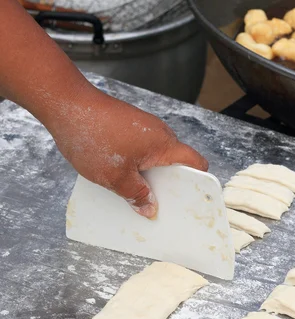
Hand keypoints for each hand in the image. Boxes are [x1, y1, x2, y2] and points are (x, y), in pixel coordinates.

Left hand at [45, 88, 207, 218]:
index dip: (197, 181)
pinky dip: (135, 162)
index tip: (188, 199)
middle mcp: (159, 132)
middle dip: (166, 183)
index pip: (196, 162)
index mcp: (164, 144)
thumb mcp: (115, 177)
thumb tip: (150, 208)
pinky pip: (140, 148)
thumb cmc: (93, 136)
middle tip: (154, 201)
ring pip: (155, 155)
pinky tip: (117, 172)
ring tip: (132, 189)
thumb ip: (136, 194)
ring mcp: (144, 126)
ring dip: (147, 173)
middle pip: (175, 161)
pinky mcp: (129, 124)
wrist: (65, 103)